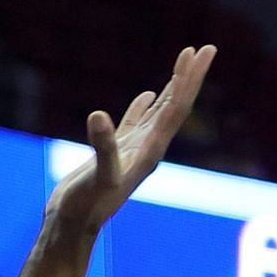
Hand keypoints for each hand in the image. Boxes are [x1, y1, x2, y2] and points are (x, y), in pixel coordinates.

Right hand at [45, 45, 216, 237]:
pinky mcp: (115, 153)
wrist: (71, 227)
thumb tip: (98, 116)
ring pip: (160, 112)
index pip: (178, 108)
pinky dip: (144, 106)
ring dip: (173, 86)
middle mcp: (148, 149)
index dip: (190, 79)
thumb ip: (102, 148)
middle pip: (176, 106)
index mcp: (150, 150)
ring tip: (185, 62)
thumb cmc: (86, 206)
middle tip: (205, 49)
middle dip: (190, 77)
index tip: (204, 51)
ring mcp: (132, 151)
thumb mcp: (97, 176)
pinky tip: (149, 94)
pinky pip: (135, 123)